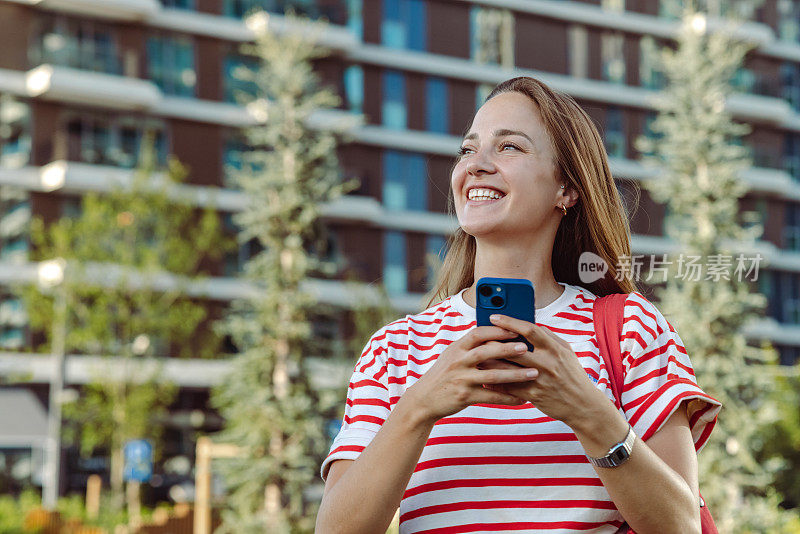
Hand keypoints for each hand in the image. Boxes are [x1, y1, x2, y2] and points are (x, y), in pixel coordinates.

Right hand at [405, 326, 541, 424]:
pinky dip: (508, 397)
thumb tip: (495, 336)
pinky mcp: (465, 396)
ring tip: (533, 373)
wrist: (424, 399)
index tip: (514, 329)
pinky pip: (491, 397)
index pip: (477, 333)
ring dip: (515, 375)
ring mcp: (462, 379)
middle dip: (508, 349)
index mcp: (456, 348)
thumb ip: (470, 347)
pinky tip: (522, 398)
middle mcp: (458, 362)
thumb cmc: (443, 375)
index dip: (496, 330)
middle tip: (527, 348)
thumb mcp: (452, 356)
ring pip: (492, 376)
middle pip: (486, 352)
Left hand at [483, 314, 608, 426]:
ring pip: (508, 369)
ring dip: (490, 362)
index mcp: (555, 349)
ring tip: (478, 356)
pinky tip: (486, 378)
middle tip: (480, 337)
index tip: (495, 317)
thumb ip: (549, 337)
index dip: (510, 322)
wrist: (582, 405)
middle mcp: (547, 363)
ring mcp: (539, 380)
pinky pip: (510, 388)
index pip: (529, 330)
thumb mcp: (566, 352)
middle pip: (514, 349)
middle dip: (494, 342)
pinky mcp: (534, 396)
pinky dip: (496, 382)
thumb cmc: (572, 374)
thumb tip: (530, 324)